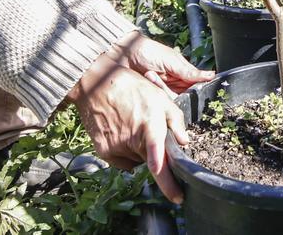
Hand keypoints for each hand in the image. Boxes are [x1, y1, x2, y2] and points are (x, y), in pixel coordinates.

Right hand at [68, 55, 188, 202]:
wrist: (97, 84)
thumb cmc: (133, 88)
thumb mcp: (160, 97)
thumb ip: (175, 120)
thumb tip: (185, 141)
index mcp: (150, 128)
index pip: (159, 163)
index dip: (168, 184)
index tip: (177, 198)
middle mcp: (133, 141)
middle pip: (150, 162)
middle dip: (155, 154)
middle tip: (148, 131)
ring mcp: (116, 148)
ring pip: (136, 161)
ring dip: (139, 151)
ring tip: (133, 126)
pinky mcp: (104, 151)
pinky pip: (122, 162)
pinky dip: (126, 153)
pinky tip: (123, 133)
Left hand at [108, 31, 214, 93]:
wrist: (124, 53)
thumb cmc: (148, 51)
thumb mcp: (172, 60)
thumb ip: (189, 72)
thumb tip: (211, 75)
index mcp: (182, 74)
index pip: (195, 88)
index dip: (194, 91)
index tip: (190, 91)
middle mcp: (173, 85)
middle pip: (183, 97)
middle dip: (174, 90)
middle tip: (164, 79)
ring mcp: (161, 92)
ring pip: (170, 101)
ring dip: (161, 88)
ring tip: (151, 75)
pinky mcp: (151, 98)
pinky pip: (159, 102)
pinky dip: (154, 92)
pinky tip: (148, 79)